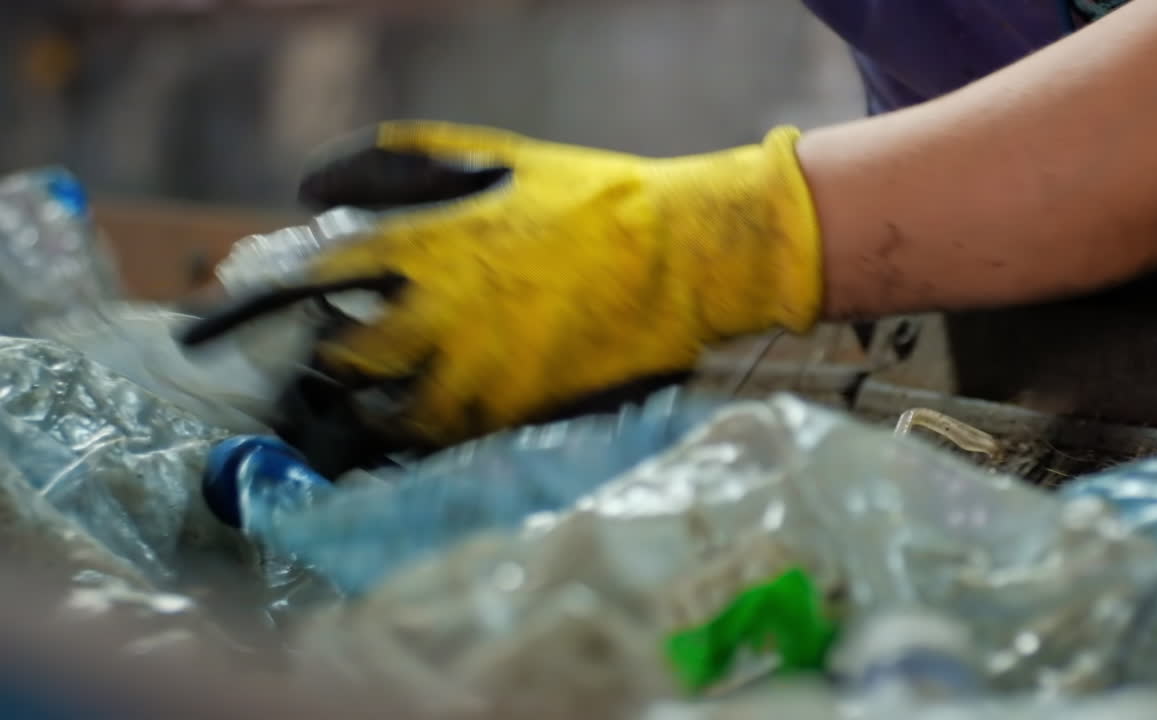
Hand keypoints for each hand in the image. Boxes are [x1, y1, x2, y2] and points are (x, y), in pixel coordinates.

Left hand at [300, 121, 822, 445]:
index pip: (322, 279)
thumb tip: (312, 185)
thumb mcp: (493, 156)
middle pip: (346, 360)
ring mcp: (481, 373)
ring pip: (390, 416)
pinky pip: (448, 440)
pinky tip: (429, 418)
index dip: (280, 299)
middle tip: (329, 359)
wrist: (678, 257)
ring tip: (373, 401)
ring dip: (371, 410)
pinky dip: (425, 436)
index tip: (265, 312)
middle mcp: (443, 318)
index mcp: (430, 247)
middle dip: (327, 363)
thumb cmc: (588, 198)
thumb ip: (396, 160)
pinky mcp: (518, 412)